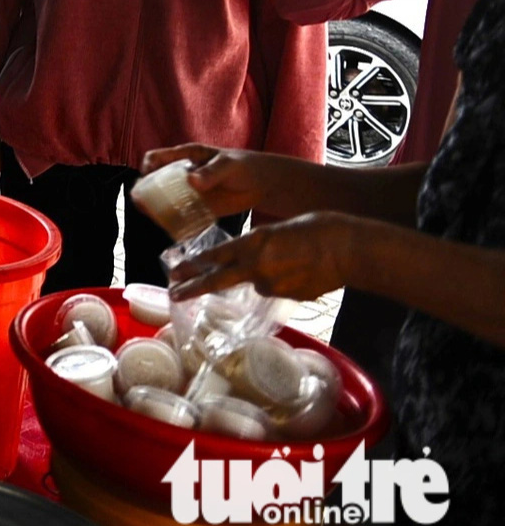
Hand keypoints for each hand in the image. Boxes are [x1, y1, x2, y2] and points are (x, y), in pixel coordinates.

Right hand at [141, 143, 286, 218]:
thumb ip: (212, 172)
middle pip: (154, 181)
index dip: (146, 166)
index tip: (146, 177)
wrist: (264, 185)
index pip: (156, 158)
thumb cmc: (246, 166)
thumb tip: (192, 181)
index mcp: (186, 157)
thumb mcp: (229, 165)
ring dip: (155, 209)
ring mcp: (189, 193)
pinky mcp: (198, 209)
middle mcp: (182, 175)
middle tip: (142, 204)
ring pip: (164, 200)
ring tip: (152, 217)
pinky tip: (171, 228)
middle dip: (144, 192)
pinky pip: (180, 215)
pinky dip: (173, 222)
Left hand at [166, 211, 361, 301]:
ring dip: (263, 275)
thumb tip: (254, 265)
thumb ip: (260, 246)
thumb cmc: (319, 227)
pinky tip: (304, 271)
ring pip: (257, 282)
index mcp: (252, 244)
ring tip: (292, 261)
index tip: (174, 272)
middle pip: (217, 281)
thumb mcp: (279, 228)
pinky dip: (284, 282)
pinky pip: (279, 289)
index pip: (213, 257)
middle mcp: (256, 267)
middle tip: (174, 294)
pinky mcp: (289, 298)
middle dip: (193, 287)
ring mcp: (273, 286)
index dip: (192, 266)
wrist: (351, 249)